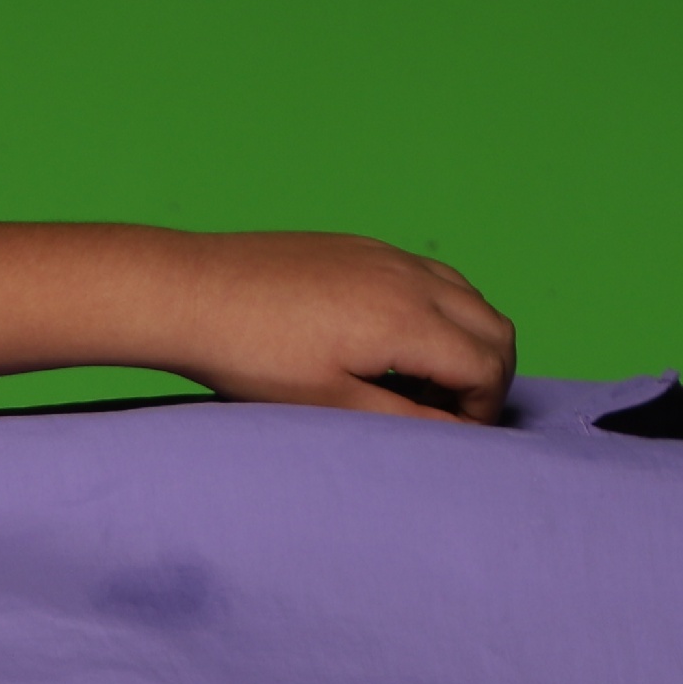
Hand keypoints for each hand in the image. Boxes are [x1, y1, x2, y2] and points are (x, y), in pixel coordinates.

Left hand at [173, 232, 518, 423]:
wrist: (189, 293)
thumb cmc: (252, 356)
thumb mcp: (330, 404)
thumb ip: (404, 419)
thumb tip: (456, 432)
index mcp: (407, 319)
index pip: (487, 364)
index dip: (484, 409)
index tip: (456, 436)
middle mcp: (409, 277)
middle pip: (493, 326)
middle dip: (489, 375)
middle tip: (453, 415)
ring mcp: (387, 255)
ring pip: (467, 295)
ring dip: (466, 341)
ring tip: (424, 384)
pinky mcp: (361, 247)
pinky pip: (429, 275)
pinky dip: (438, 312)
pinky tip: (393, 346)